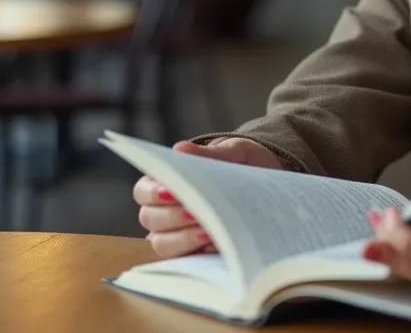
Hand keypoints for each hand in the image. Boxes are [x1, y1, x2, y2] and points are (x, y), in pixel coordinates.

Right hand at [134, 137, 283, 258]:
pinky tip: (214, 246)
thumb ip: (210, 154)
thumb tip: (180, 149)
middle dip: (172, 217)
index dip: (153, 193)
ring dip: (183, 239)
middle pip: (150, 219)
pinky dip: (196, 255)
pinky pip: (186, 262)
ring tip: (208, 232)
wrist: (267, 183)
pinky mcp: (195, 254)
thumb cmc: (242, 164)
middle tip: (195, 213)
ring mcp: (177, 235)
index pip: (144, 191)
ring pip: (163, 244)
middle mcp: (164, 211)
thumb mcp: (234, 153)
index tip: (170, 192)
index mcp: (165, 182)